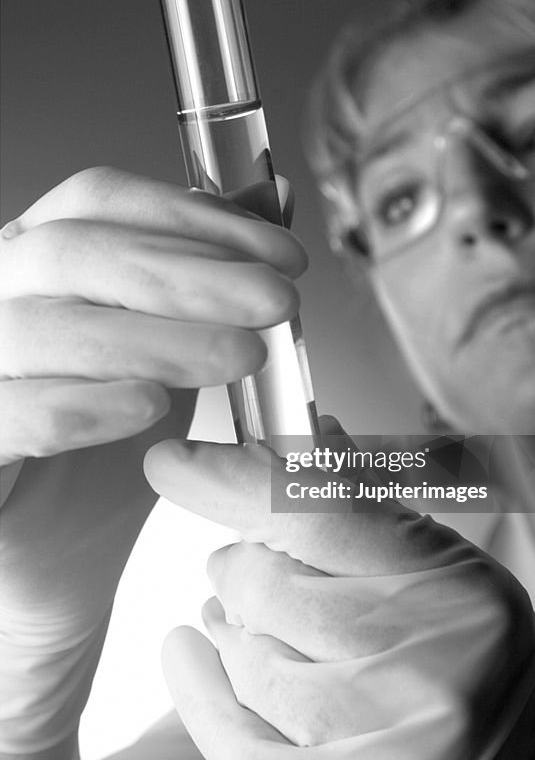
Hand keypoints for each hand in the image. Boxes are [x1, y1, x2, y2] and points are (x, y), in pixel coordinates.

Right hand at [0, 167, 304, 754]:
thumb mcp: (172, 349)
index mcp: (35, 260)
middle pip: (79, 252)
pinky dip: (89, 404)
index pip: (99, 200)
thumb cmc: (106, 452)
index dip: (196, 216)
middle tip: (276, 302)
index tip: (282, 253)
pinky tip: (151, 406)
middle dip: (194, 274)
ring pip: (48, 327)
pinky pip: (12, 410)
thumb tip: (269, 195)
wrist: (57, 564)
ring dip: (161, 336)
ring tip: (242, 355)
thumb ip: (211, 275)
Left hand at [145, 423, 534, 759]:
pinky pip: (238, 742)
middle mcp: (433, 664)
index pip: (320, 513)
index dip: (234, 481)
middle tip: (240, 563)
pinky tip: (190, 653)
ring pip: (252, 662)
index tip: (178, 463)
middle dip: (240, 568)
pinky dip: (200, 693)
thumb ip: (369, 508)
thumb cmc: (483, 668)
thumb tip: (306, 437)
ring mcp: (391, 748)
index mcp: (460, 591)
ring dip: (229, 630)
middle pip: (272, 588)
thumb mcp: (447, 572)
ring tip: (231, 618)